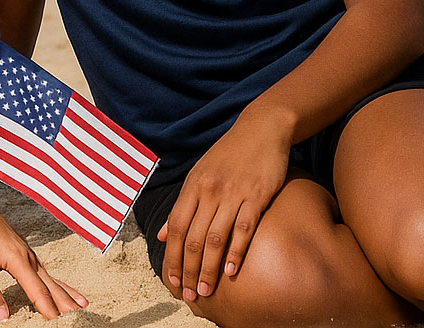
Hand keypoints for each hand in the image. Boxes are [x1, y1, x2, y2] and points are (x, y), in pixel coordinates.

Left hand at [0, 182, 85, 320]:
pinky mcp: (23, 253)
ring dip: (65, 294)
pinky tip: (61, 289)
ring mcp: (27, 254)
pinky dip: (56, 284)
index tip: (58, 323)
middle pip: (51, 285)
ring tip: (81, 306)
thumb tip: (2, 318)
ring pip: (50, 278)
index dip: (48, 309)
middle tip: (80, 318)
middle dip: (65, 303)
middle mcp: (28, 257)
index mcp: (18, 259)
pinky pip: (44, 272)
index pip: (37, 290)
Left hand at [157, 116, 289, 302]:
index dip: (171, 256)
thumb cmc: (229, 155)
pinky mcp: (257, 196)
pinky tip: (231, 271)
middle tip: (187, 294)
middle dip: (187, 269)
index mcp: (192, 186)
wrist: (261, 129)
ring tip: (205, 289)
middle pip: (192, 237)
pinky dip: (236, 251)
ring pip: (215, 237)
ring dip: (208, 267)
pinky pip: (244, 228)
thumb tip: (162, 234)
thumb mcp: (198, 174)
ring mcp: (233, 194)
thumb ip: (182, 205)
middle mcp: (209, 191)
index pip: (175, 227)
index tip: (170, 280)